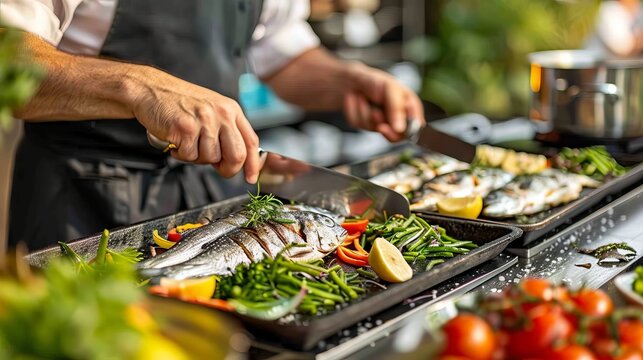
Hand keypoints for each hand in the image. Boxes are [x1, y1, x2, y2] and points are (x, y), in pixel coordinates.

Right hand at [130, 67, 260, 182]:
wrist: (151, 90)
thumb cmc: (179, 102)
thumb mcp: (212, 111)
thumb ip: (227, 132)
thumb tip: (237, 161)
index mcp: (231, 110)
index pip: (251, 141)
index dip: (253, 164)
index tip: (250, 177)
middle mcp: (221, 114)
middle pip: (237, 155)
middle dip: (227, 168)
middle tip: (216, 167)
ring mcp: (204, 120)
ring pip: (211, 158)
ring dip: (197, 157)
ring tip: (187, 141)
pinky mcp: (186, 128)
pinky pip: (189, 156)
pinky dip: (181, 154)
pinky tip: (176, 140)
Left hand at [343, 63, 424, 141]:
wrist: (352, 79)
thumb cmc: (375, 80)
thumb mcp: (390, 88)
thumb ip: (397, 108)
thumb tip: (401, 129)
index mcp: (409, 107)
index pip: (416, 126)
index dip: (406, 130)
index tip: (394, 127)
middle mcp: (397, 117)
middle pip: (397, 136)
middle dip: (384, 126)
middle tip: (376, 114)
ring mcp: (381, 122)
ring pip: (375, 128)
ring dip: (367, 112)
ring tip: (366, 98)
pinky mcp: (365, 124)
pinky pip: (361, 124)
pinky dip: (357, 112)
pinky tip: (358, 101)